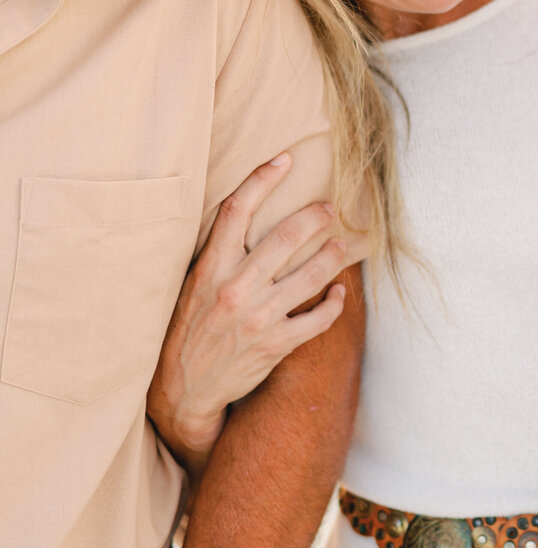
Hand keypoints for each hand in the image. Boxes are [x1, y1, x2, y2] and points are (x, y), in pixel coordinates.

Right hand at [146, 154, 348, 479]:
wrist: (183, 388)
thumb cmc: (189, 330)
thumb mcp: (192, 285)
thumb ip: (220, 255)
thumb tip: (248, 218)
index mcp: (209, 268)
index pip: (237, 210)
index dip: (263, 179)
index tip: (286, 159)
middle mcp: (235, 288)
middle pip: (286, 236)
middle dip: (316, 216)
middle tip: (329, 208)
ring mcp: (258, 317)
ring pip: (312, 274)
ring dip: (335, 255)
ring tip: (343, 245)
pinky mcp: (276, 344)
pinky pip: (319, 318)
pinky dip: (335, 303)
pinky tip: (339, 293)